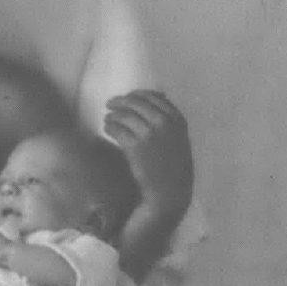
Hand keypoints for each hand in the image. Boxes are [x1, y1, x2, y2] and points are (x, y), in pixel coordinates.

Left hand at [104, 90, 193, 216]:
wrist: (170, 190)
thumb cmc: (174, 166)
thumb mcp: (179, 138)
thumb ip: (169, 119)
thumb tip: (157, 95)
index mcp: (177, 118)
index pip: (153, 97)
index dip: (137, 95)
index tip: (127, 98)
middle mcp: (163, 122)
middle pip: (136, 103)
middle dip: (120, 102)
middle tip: (110, 104)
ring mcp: (149, 134)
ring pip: (124, 115)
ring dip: (113, 115)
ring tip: (107, 119)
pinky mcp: (135, 146)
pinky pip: (117, 129)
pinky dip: (110, 127)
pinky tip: (107, 129)